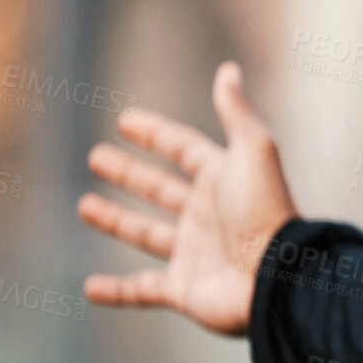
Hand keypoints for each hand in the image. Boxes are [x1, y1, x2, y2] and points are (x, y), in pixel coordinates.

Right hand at [77, 62, 298, 335]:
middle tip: (95, 158)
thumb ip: (236, 112)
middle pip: (161, 189)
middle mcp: (209, 216)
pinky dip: (116, 291)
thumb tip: (228, 70)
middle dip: (130, 173)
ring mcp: (195, 253)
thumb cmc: (266, 211)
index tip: (124, 120)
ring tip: (84, 206)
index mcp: (224, 181)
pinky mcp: (184, 290)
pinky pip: (142, 290)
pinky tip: (90, 287)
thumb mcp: (254, 151)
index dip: (156, 135)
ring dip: (116, 220)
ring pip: (147, 234)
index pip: (185, 150)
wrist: (278, 276)